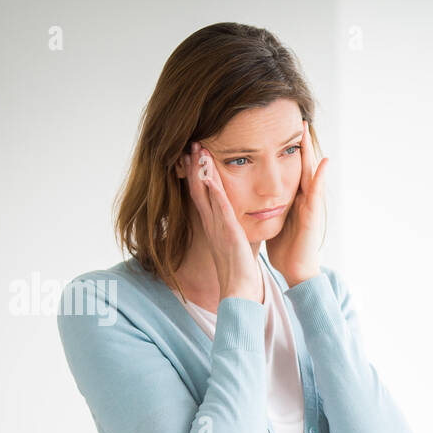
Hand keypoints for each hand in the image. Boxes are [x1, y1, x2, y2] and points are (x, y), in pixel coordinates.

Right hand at [182, 141, 261, 302]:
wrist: (239, 289)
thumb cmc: (239, 267)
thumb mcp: (234, 240)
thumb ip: (232, 226)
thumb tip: (237, 217)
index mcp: (213, 224)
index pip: (202, 193)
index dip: (198, 173)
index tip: (195, 154)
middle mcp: (212, 223)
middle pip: (199, 188)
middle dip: (195, 165)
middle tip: (193, 143)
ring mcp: (218, 227)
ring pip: (206, 194)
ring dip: (201, 171)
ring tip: (198, 150)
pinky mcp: (229, 233)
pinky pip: (220, 209)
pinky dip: (215, 192)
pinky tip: (210, 177)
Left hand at [267, 121, 327, 285]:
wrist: (295, 270)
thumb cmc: (285, 249)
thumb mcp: (273, 220)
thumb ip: (268, 206)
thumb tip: (253, 197)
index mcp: (292, 198)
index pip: (288, 168)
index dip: (285, 150)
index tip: (278, 129)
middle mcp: (304, 198)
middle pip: (301, 164)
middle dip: (300, 143)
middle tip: (297, 118)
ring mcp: (311, 205)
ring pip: (310, 172)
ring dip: (310, 151)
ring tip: (307, 130)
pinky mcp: (314, 214)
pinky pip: (317, 191)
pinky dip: (321, 176)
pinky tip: (323, 160)